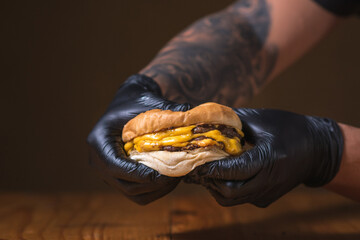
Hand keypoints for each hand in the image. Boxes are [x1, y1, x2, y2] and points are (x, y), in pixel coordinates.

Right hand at [87, 74, 190, 204]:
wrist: (127, 103)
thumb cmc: (136, 101)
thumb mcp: (148, 101)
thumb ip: (166, 109)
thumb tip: (189, 115)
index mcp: (99, 141)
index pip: (115, 166)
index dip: (139, 174)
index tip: (163, 173)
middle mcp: (98, 160)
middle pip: (125, 185)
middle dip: (152, 184)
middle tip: (176, 176)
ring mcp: (107, 172)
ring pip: (132, 193)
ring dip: (155, 190)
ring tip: (175, 178)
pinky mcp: (118, 177)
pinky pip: (135, 192)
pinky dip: (153, 190)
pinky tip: (169, 179)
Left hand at [185, 108, 342, 206]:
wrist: (317, 149)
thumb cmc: (289, 128)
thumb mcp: (262, 120)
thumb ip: (234, 121)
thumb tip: (207, 118)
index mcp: (269, 159)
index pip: (233, 171)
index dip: (210, 169)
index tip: (194, 164)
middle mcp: (269, 181)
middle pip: (229, 192)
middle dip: (209, 182)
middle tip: (196, 169)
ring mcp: (268, 193)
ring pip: (232, 200)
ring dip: (215, 188)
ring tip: (205, 173)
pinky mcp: (267, 198)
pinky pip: (240, 199)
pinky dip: (226, 189)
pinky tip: (221, 175)